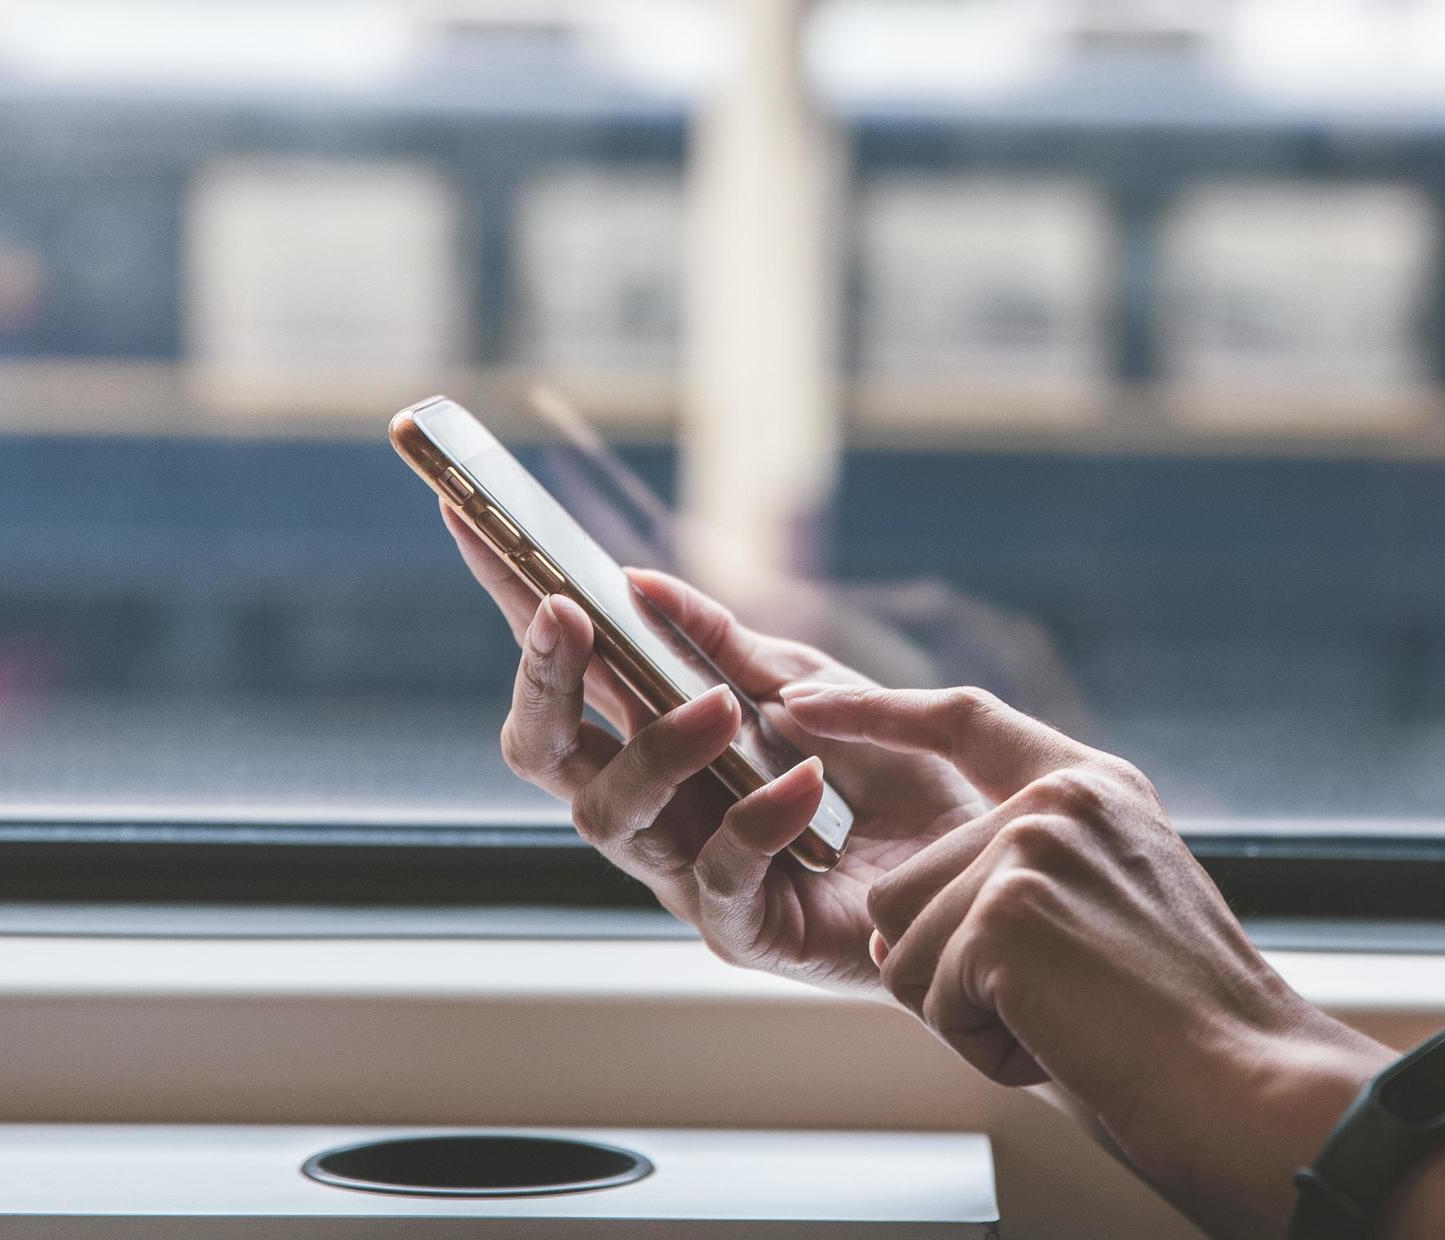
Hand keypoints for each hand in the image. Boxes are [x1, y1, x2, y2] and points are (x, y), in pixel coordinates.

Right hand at [442, 504, 987, 990]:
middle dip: (541, 679)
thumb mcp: (809, 682)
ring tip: (724, 709)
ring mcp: (682, 871)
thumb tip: (636, 582)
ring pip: (607, 816)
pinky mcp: (739, 930)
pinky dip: (756, 820)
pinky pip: (717, 877)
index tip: (467, 513)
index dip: (508, 594)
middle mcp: (649, 802)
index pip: (563, 662)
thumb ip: (724, 643)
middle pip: (541, 749)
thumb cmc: (882, 773)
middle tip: (568, 615)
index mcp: (654, 733)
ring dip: (659, 747)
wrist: (977, 864)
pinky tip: (802, 784)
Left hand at [778, 681, 1388, 1235]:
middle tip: (1055, 1004)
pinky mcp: (1004, 914)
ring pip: (904, 943)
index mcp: (1093, 784)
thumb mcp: (1109, 904)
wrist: (1246, 1080)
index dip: (875, 710)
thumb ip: (1016, 875)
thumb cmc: (1183, 1022)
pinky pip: (926, 996)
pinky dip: (980, 1043)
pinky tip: (1057, 1039)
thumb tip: (895, 927)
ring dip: (964, 1010)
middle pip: (907, 881)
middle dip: (950, 969)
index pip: (963, 718)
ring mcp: (1028, 849)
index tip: (805, 702)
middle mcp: (1057, 799)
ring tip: (1063, 1020)